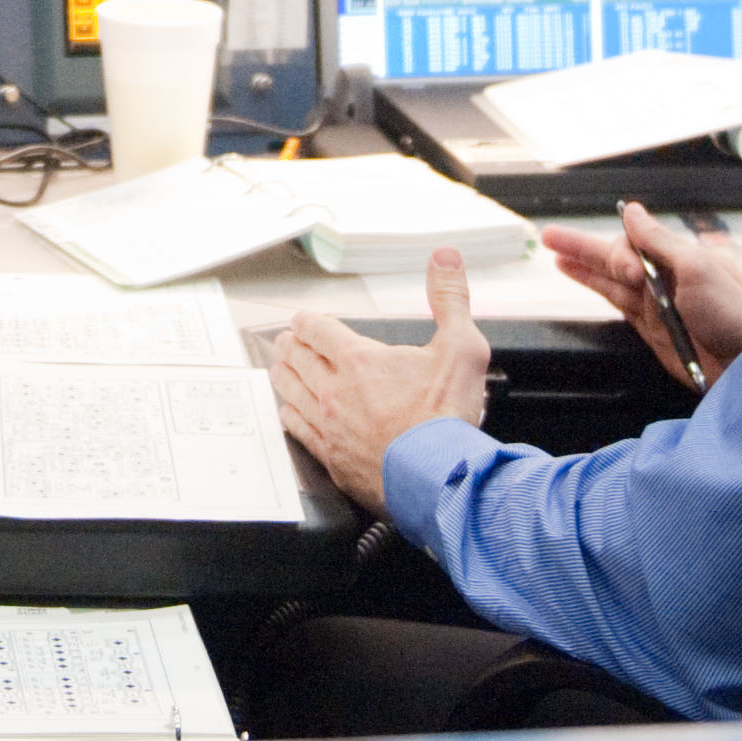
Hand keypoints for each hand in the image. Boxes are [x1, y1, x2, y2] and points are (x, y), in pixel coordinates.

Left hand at [271, 251, 492, 513]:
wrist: (440, 480)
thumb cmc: (447, 420)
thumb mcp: (461, 348)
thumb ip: (450, 300)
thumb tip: (445, 260)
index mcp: (359, 361)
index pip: (317, 329)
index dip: (308, 321)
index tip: (303, 320)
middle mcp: (334, 391)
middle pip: (298, 358)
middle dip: (291, 345)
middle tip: (285, 341)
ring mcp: (329, 426)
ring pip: (291, 392)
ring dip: (284, 377)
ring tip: (280, 370)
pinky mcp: (331, 458)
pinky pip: (298, 430)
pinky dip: (289, 417)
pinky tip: (288, 415)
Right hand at [540, 201, 741, 388]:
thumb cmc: (736, 316)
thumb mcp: (698, 270)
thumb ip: (659, 241)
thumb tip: (632, 210)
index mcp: (678, 258)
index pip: (633, 243)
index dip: (621, 255)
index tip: (631, 275)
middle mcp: (664, 278)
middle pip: (613, 257)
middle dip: (580, 246)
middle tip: (548, 237)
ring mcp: (656, 304)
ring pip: (609, 279)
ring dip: (582, 266)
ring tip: (555, 255)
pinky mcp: (651, 329)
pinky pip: (617, 304)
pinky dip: (596, 289)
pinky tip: (582, 278)